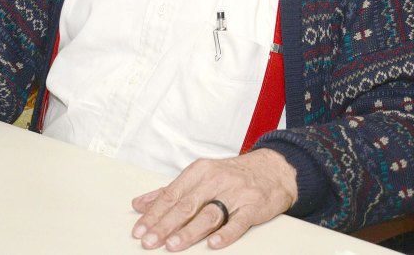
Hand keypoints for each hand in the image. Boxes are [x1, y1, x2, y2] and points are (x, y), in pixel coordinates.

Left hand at [131, 148, 297, 250]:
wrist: (273, 169)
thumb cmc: (232, 175)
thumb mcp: (200, 176)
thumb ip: (170, 191)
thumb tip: (140, 204)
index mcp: (200, 171)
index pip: (172, 194)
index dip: (154, 214)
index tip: (140, 230)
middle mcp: (216, 180)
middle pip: (186, 205)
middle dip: (165, 225)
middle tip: (150, 241)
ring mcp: (235, 193)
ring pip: (209, 214)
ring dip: (189, 231)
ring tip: (172, 245)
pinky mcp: (253, 206)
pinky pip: (238, 221)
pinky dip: (226, 233)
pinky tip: (213, 243)